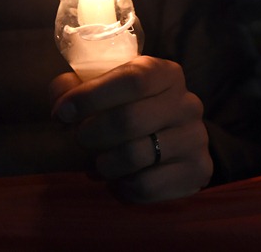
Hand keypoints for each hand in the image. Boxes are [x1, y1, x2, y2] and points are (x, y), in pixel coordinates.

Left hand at [50, 56, 212, 202]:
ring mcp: (196, 137)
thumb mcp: (106, 89)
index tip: (62, 112)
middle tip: (79, 140)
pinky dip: (122, 187)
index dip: (92, 96)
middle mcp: (187, 103)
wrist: (176, 142)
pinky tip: (120, 179)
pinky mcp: (198, 169)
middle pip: (130, 120)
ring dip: (104, 164)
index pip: (133, 80)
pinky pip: (146, 185)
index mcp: (167, 74)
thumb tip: (62, 94)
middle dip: (91, 134)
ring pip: (135, 156)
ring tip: (99, 163)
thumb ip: (76, 86)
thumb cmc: (130, 109)